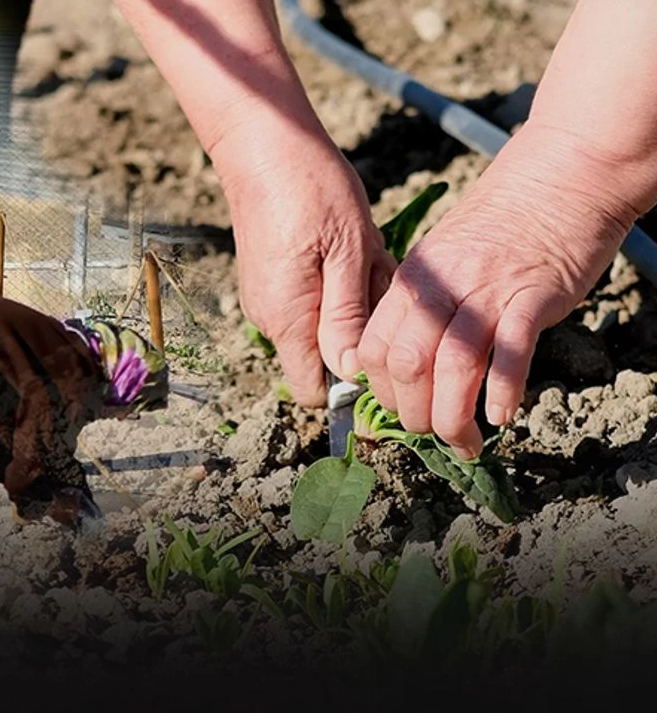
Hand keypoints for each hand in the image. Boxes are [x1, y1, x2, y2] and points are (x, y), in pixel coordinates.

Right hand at [225, 138, 396, 406]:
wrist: (264, 144)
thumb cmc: (309, 189)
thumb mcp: (347, 249)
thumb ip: (347, 315)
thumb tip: (352, 372)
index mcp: (287, 318)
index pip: (314, 391)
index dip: (350, 382)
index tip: (381, 346)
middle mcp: (271, 317)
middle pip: (325, 355)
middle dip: (361, 328)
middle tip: (377, 276)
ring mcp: (268, 298)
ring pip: (323, 322)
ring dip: (354, 298)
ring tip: (363, 253)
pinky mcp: (272, 278)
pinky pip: (312, 298)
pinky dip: (338, 280)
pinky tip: (347, 245)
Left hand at [356, 127, 638, 459]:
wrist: (561, 178)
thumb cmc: (503, 225)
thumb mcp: (442, 257)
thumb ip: (422, 303)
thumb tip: (406, 362)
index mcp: (411, 280)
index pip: (373, 348)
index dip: (380, 391)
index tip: (399, 412)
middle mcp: (440, 287)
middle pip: (406, 364)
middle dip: (414, 414)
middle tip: (433, 434)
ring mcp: (486, 291)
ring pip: (452, 366)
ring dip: (454, 416)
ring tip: (466, 442)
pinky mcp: (532, 296)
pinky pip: (509, 353)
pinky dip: (503, 391)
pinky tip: (503, 416)